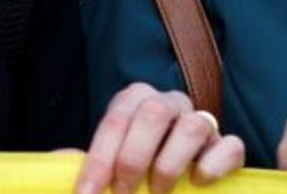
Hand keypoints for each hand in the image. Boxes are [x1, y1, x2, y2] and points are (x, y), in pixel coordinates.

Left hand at [74, 82, 243, 193]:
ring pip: (194, 124)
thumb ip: (86, 167)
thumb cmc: (133, 174)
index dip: (98, 160)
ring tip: (158, 192)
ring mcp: (202, 122)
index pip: (115, 120)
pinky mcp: (227, 146)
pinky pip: (230, 145)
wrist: (169, 188)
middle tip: (122, 193)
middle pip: (153, 112)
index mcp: (135, 102)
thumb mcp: (106, 170)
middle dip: (133, 158)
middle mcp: (169, 104)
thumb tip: (57, 163)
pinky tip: (197, 182)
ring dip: (169, 165)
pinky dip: (213, 166)